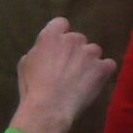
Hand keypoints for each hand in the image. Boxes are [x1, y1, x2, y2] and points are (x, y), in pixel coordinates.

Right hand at [7, 16, 117, 132]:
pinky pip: (108, 65)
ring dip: (89, 61)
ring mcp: (90, 52)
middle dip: (75, 51)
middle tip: (69, 69)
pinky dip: (103, 72)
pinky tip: (95, 83)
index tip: (59, 48)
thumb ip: (38, 51)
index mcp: (51, 36)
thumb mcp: (25, 64)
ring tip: (81, 80)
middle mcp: (73, 39)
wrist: (49, 108)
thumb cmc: (32, 88)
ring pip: (94, 52)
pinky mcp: (103, 68)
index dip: (61, 36)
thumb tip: (44, 50)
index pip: (61, 24)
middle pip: (78, 40)